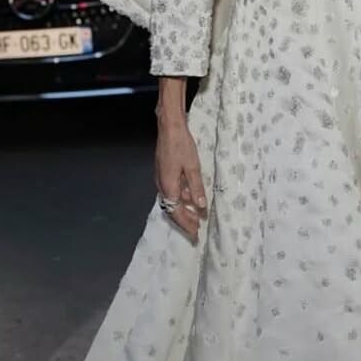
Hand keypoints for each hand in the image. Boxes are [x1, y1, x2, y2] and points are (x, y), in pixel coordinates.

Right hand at [154, 112, 207, 241]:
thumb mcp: (193, 167)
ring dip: (182, 210)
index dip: (186, 224)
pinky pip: (170, 193)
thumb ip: (196, 188)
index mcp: (168, 186)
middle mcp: (162, 185)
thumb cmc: (181, 146)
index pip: (176, 212)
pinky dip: (179, 200)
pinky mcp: (163, 173)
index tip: (196, 233)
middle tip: (196, 229)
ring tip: (194, 217)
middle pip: (171, 209)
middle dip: (184, 220)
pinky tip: (189, 199)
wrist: (169, 128)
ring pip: (171, 201)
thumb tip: (200, 206)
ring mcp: (160, 179)